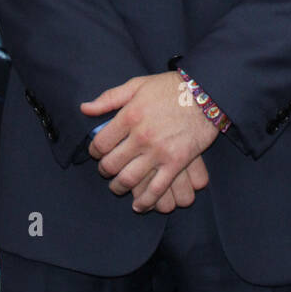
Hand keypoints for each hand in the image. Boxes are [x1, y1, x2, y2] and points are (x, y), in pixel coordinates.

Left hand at [81, 71, 218, 211]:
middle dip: (104, 171)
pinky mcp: (176, 163)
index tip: (98, 152)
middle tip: (106, 170)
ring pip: (129, 179)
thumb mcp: (137, 85)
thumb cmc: (170, 88)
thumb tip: (84, 108)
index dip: (94, 151)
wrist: (206, 93)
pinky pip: (156, 189)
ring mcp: (159, 152)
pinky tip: (139, 206)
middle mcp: (141, 136)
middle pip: (111, 164)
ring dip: (119, 187)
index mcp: (129, 115)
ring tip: (118, 187)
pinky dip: (145, 202)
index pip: (101, 143)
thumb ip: (109, 98)